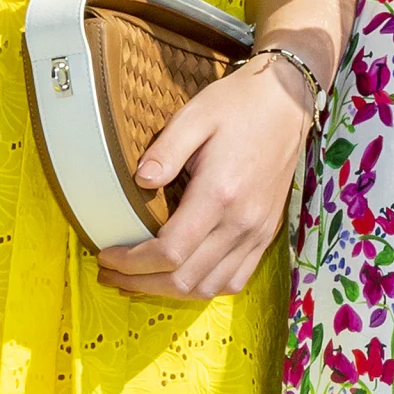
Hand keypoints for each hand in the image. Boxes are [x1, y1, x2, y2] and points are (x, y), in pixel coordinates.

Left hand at [97, 47, 320, 301]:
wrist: (288, 101)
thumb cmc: (238, 105)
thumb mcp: (195, 115)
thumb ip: (165, 150)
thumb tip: (139, 181)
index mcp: (219, 194)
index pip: (169, 251)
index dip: (131, 263)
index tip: (106, 256)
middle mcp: (241, 222)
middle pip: (185, 278)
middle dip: (140, 283)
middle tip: (110, 275)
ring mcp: (257, 231)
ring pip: (209, 287)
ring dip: (169, 291)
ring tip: (138, 281)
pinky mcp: (266, 233)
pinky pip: (235, 280)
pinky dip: (203, 288)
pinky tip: (181, 278)